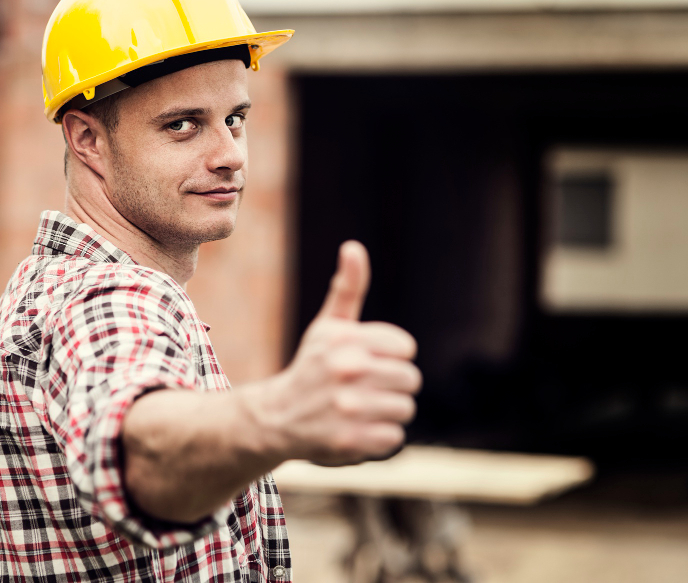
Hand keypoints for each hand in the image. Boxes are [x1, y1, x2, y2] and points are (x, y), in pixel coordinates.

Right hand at [249, 241, 420, 465]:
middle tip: (362, 391)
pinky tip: (356, 430)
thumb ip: (348, 288)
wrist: (276, 418)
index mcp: (345, 338)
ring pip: (405, 408)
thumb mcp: (327, 326)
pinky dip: (379, 437)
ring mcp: (348, 407)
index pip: (406, 348)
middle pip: (410, 379)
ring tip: (358, 411)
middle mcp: (346, 369)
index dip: (390, 358)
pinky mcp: (350, 440)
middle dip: (391, 387)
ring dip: (386, 413)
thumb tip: (353, 247)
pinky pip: (395, 437)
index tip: (366, 364)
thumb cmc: (312, 368)